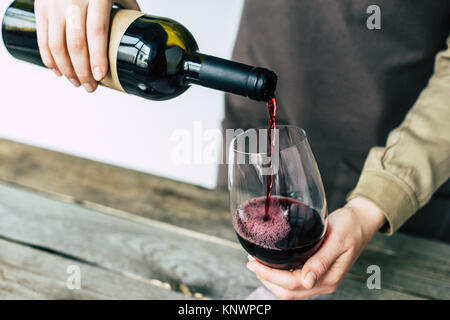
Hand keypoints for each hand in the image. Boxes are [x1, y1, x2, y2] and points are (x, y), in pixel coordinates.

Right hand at [35, 0, 139, 91]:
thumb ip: (128, 11)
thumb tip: (142, 37)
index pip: (96, 32)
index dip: (98, 57)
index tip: (101, 76)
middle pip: (75, 43)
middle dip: (83, 71)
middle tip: (91, 87)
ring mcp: (54, 3)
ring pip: (56, 44)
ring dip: (66, 69)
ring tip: (77, 82)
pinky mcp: (40, 6)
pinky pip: (42, 38)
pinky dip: (49, 59)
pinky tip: (59, 71)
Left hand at [246, 197, 385, 299]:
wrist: (362, 221)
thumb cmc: (351, 226)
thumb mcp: (337, 239)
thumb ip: (322, 260)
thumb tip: (307, 281)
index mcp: (328, 278)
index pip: (292, 284)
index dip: (270, 276)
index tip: (254, 262)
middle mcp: (323, 282)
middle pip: (288, 292)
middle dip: (266, 279)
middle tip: (250, 262)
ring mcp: (320, 279)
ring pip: (290, 290)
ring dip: (271, 279)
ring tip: (257, 263)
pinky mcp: (317, 272)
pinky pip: (294, 281)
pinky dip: (279, 275)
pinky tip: (271, 263)